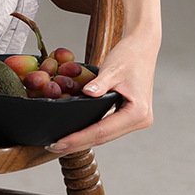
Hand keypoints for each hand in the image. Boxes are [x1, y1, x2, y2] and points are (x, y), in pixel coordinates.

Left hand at [44, 32, 157, 155]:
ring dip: (83, 140)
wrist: (142, 48)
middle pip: (103, 138)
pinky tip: (75, 133)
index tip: (59, 143)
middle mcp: (140, 120)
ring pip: (105, 136)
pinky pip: (107, 128)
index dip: (79, 138)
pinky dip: (91, 131)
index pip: (102, 131)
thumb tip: (87, 93)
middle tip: (52, 147)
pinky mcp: (129, 116)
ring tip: (60, 143)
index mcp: (138, 112)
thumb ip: (99, 83)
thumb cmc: (130, 56)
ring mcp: (135, 120)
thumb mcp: (113, 68)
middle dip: (77, 143)